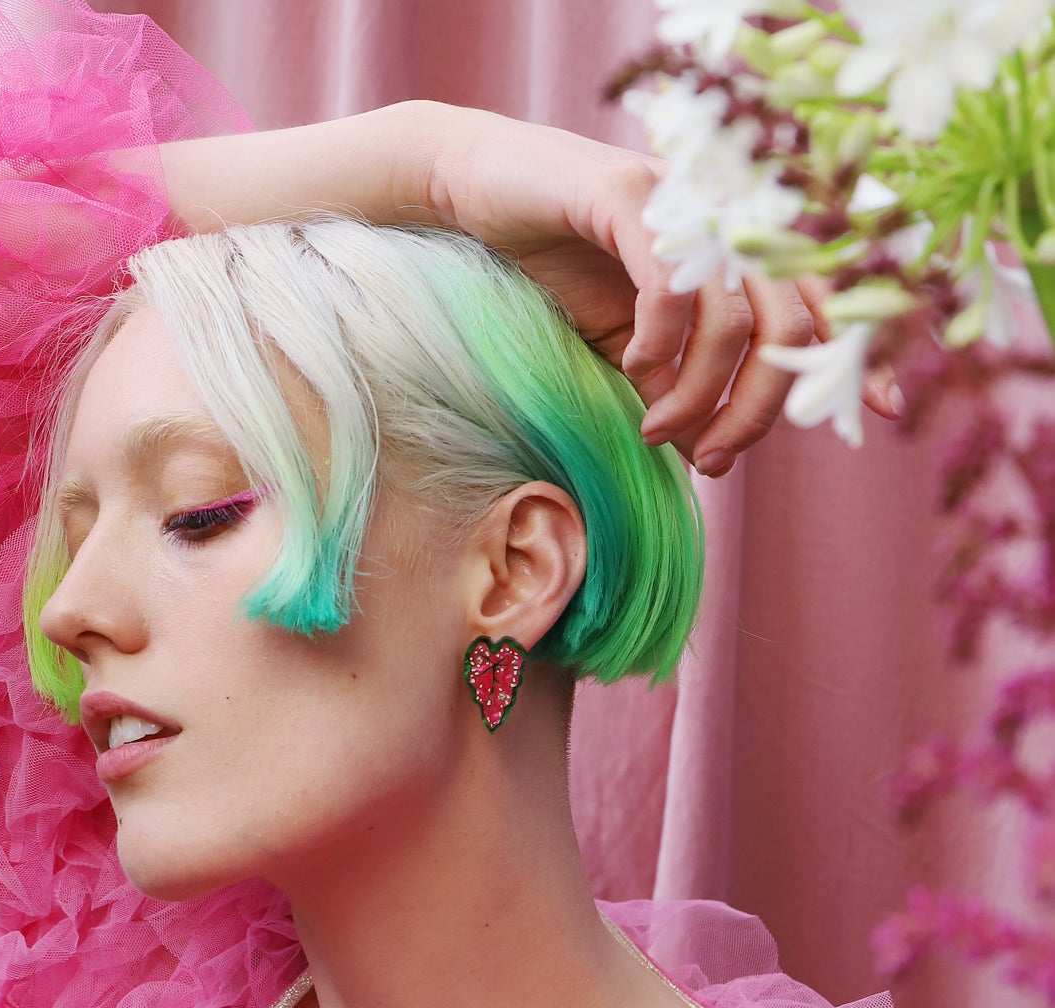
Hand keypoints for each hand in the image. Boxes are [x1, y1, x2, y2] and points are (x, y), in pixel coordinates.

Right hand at [419, 104, 898, 476]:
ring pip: (737, 319)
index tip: (882, 414)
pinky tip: (631, 370)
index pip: (829, 301)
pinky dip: (660, 346)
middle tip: (710, 460)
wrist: (475, 201)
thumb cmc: (555, 275)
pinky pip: (673, 288)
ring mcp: (686, 204)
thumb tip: (712, 456)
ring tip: (655, 432)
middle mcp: (729, 219)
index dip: (863, 354)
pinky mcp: (631, 196)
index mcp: (742, 250)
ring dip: (699, 396)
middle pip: (792, 328)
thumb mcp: (631, 348)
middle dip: (759, 411)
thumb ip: (679, 385)